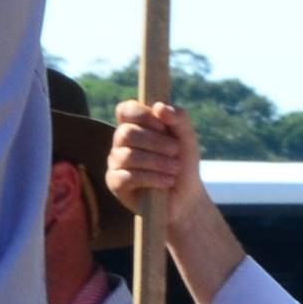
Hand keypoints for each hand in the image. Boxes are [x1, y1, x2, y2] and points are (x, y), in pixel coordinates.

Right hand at [106, 99, 202, 224]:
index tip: (163, 126)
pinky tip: (167, 181)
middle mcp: (121, 142)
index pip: (125, 110)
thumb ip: (178, 118)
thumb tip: (159, 107)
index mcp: (135, 125)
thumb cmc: (183, 163)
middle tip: (176, 151)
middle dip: (155, 142)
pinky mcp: (115, 184)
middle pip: (126, 133)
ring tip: (175, 169)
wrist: (186, 196)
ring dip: (156, 162)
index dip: (142, 115)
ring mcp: (116, 163)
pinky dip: (151, 178)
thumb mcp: (187, 138)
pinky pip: (126, 177)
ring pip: (127, 156)